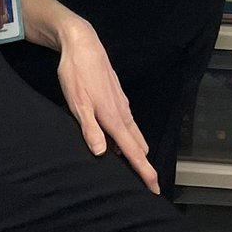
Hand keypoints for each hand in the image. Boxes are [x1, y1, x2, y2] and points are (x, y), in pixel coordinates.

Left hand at [56, 19, 159, 194]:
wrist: (83, 44)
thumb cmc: (77, 73)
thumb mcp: (77, 103)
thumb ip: (89, 129)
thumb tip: (101, 153)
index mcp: (113, 117)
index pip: (132, 151)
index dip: (144, 171)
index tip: (155, 187)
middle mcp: (121, 112)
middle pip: (137, 144)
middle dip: (144, 164)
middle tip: (150, 184)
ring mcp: (121, 103)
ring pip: (133, 132)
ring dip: (137, 150)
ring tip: (138, 167)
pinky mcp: (116, 96)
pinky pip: (127, 122)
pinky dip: (129, 136)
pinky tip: (121, 140)